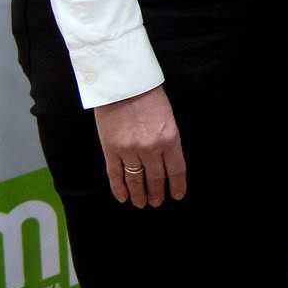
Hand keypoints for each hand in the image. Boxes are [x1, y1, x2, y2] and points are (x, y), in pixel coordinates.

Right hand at [93, 85, 185, 207]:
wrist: (123, 84)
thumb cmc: (148, 95)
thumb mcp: (168, 116)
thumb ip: (168, 139)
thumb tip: (166, 159)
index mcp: (170, 138)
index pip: (176, 170)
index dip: (177, 186)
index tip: (176, 196)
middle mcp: (150, 148)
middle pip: (155, 178)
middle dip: (156, 193)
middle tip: (156, 202)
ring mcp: (129, 151)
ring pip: (135, 180)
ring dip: (139, 194)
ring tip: (141, 203)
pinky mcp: (110, 150)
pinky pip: (115, 175)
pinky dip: (119, 188)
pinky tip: (123, 197)